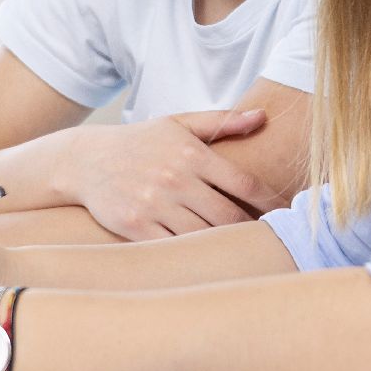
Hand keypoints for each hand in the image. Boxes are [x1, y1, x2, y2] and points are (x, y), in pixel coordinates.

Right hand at [52, 109, 274, 240]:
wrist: (84, 160)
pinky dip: (192, 253)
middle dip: (251, 229)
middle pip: (229, 216)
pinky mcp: (135, 226)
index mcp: (192, 154)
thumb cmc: (139, 142)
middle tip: (265, 238)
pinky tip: (203, 254)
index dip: (271, 202)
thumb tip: (263, 116)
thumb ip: (221, 121)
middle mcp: (175, 179)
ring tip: (238, 249)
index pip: (245, 183)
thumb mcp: (178, 124)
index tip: (285, 214)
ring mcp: (154, 204)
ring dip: (223, 244)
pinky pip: (174, 247)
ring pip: (204, 235)